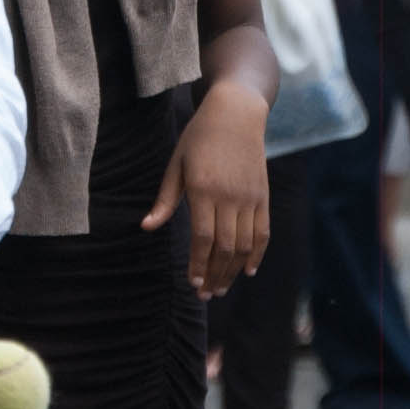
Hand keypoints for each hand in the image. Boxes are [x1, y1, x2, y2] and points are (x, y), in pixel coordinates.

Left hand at [145, 85, 268, 297]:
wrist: (236, 113)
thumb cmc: (199, 137)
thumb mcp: (176, 164)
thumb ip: (165, 199)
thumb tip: (147, 228)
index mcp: (203, 189)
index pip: (202, 238)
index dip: (198, 264)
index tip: (192, 283)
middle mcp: (229, 197)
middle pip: (224, 248)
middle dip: (214, 276)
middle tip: (205, 295)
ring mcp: (250, 198)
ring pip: (244, 245)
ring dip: (232, 271)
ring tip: (221, 288)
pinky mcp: (262, 196)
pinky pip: (262, 233)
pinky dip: (256, 255)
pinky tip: (247, 271)